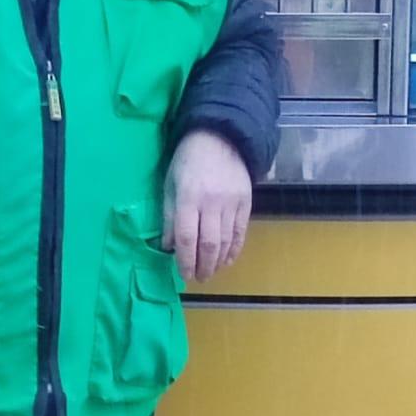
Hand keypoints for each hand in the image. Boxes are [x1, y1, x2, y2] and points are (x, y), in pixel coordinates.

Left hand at [163, 128, 251, 282]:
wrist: (221, 137)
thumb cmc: (188, 161)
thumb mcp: (170, 184)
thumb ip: (169, 216)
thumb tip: (169, 247)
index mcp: (188, 197)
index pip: (186, 237)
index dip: (184, 260)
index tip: (183, 274)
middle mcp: (211, 203)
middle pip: (208, 244)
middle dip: (203, 266)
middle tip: (198, 278)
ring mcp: (231, 203)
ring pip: (226, 241)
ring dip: (218, 262)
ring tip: (210, 272)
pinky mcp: (246, 202)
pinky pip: (240, 232)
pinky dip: (234, 250)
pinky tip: (227, 260)